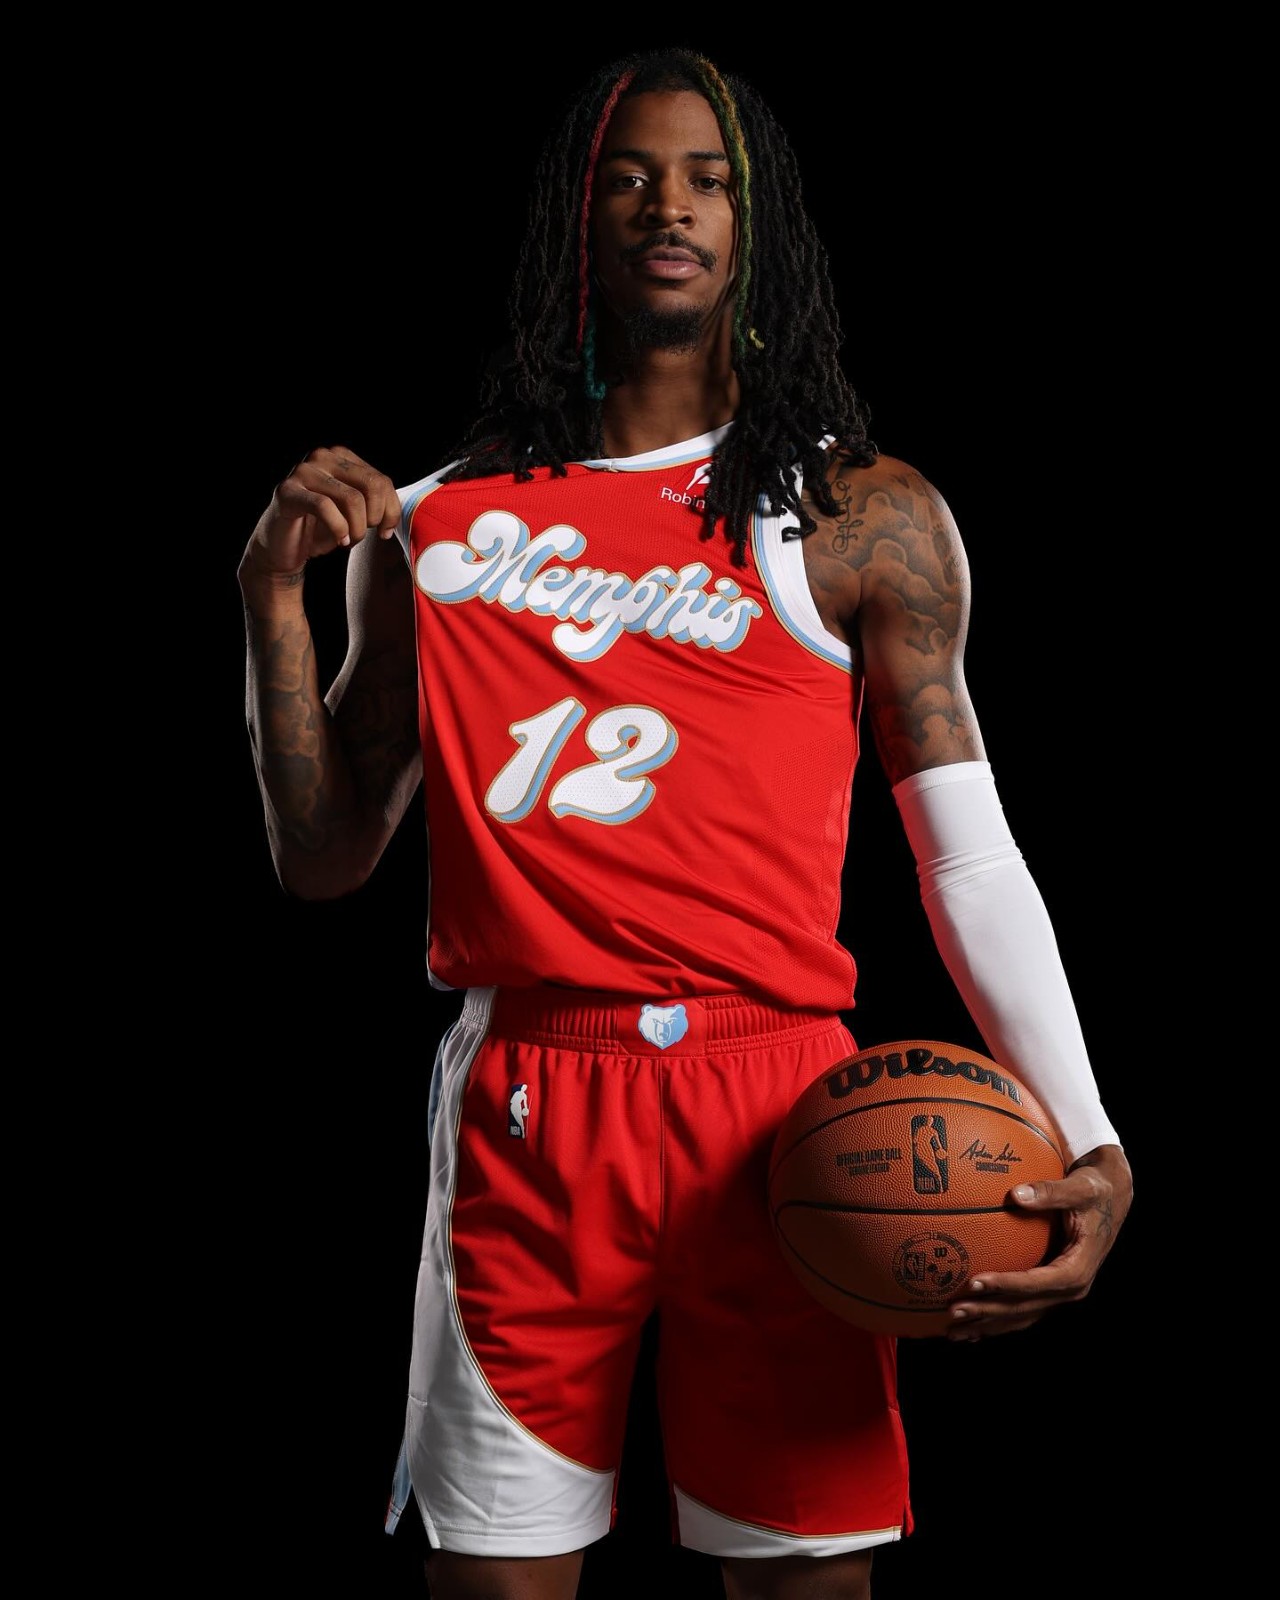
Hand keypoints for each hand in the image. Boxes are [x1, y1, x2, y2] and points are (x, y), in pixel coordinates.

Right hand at [244, 445, 401, 578]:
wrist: (282, 549)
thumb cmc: (319, 529)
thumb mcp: (354, 513)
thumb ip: (374, 502)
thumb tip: (398, 510)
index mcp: (340, 457)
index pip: (382, 480)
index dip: (391, 510)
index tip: (385, 532)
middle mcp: (322, 457)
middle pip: (372, 485)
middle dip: (375, 518)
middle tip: (364, 535)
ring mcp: (303, 471)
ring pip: (353, 499)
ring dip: (357, 529)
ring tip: (348, 540)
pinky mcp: (287, 491)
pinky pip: (325, 508)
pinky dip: (338, 529)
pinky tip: (338, 541)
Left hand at [943, 1143, 1132, 1340]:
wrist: (1112, 1201)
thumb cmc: (1094, 1192)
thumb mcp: (1080, 1188)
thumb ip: (1051, 1192)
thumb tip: (1017, 1194)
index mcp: (1077, 1269)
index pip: (1037, 1283)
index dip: (1006, 1285)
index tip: (974, 1282)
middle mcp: (1071, 1288)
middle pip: (1025, 1307)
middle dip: (989, 1311)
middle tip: (953, 1310)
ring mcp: (1060, 1293)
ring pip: (1022, 1315)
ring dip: (988, 1324)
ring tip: (954, 1330)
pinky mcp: (1051, 1290)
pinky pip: (1023, 1310)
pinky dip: (997, 1320)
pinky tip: (972, 1328)